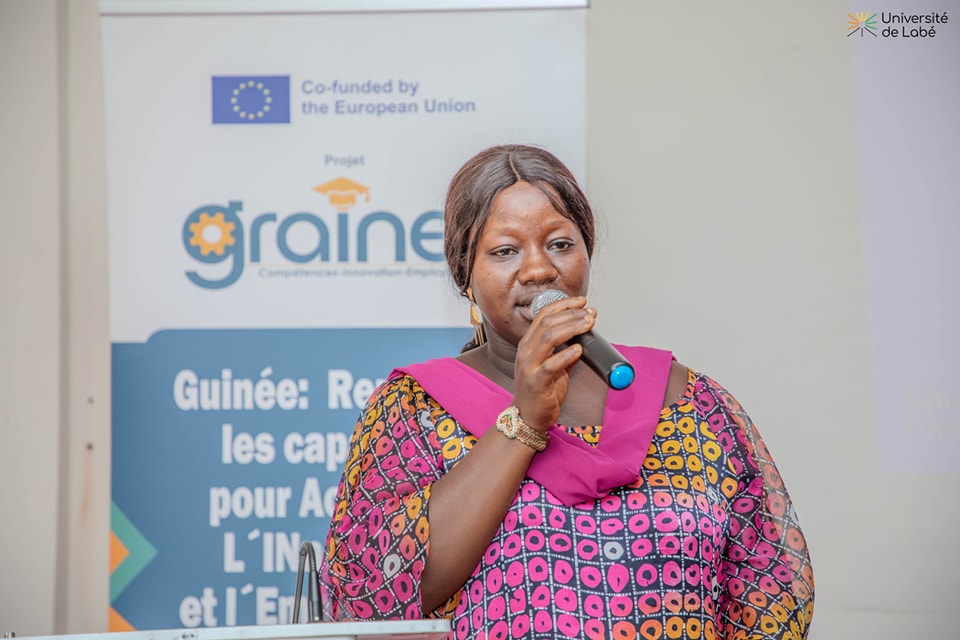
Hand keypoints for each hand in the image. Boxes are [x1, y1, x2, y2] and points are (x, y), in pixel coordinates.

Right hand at [512, 295, 595, 431]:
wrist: (527, 417)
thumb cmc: (540, 392)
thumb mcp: (553, 367)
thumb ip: (564, 352)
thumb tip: (582, 340)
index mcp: (528, 344)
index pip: (543, 315)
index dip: (563, 305)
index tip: (582, 302)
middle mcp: (525, 351)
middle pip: (548, 322)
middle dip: (572, 314)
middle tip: (590, 314)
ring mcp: (529, 366)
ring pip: (548, 337)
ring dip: (571, 328)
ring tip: (588, 325)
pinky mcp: (536, 382)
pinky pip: (551, 364)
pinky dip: (566, 354)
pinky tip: (579, 350)